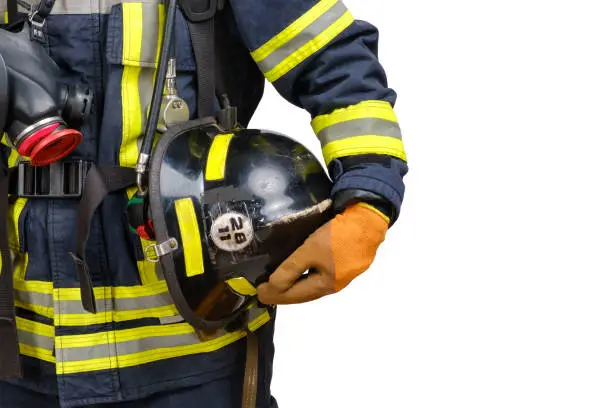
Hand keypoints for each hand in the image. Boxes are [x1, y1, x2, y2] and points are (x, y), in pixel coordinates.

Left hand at [256, 203, 389, 304]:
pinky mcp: (347, 263)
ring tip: (280, 283)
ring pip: (314, 285)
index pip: (295, 295)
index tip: (258, 293)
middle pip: (305, 293)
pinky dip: (307, 276)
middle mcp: (335, 285)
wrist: (369, 220)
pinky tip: (302, 271)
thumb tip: (273, 286)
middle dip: (285, 293)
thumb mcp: (310, 250)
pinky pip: (321, 275)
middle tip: (266, 291)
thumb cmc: (338, 236)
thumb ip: (291, 268)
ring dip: (296, 285)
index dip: (275, 294)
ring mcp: (343, 275)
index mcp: (326, 285)